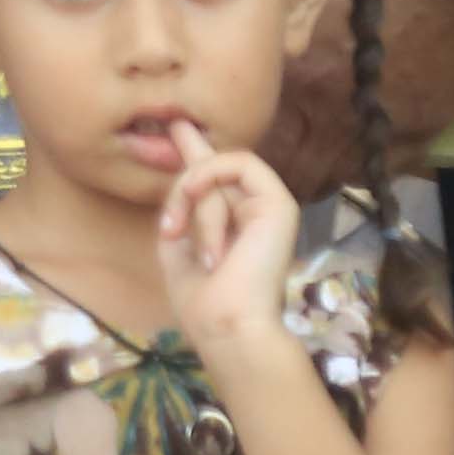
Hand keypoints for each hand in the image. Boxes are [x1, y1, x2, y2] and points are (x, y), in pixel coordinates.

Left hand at [153, 142, 302, 353]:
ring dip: (188, 194)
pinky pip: (240, 163)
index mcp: (234, 227)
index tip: (177, 129)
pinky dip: (208, 175)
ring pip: (220, 169)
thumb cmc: (202, 300)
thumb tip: (180, 173)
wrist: (228, 325)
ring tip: (176, 229)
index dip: (196, 155)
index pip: (217, 181)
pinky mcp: (279, 202)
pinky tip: (192, 196)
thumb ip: (181, 210)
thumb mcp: (178, 247)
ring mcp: (269, 206)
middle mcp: (254, 213)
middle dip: (191, 153)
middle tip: (174, 129)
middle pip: (218, 169)